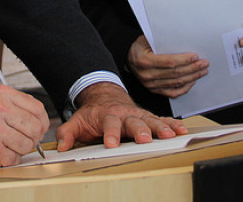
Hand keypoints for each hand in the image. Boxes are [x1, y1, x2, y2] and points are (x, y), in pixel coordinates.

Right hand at [0, 84, 49, 169]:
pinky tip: (0, 152)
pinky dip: (10, 159)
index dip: (42, 121)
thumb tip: (40, 118)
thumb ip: (15, 104)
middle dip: (33, 138)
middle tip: (25, 140)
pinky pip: (15, 158)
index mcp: (2, 94)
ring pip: (28, 144)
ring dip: (21, 149)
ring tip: (9, 145)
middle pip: (36, 127)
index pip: (37, 108)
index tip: (38, 127)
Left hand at [54, 82, 187, 151]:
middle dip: (140, 130)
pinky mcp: (148, 117)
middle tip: (145, 139)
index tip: (111, 144)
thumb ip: (67, 133)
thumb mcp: (77, 121)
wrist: (105, 96)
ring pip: (151, 120)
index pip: (108, 124)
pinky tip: (181, 130)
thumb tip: (61, 146)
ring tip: (170, 135)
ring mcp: (138, 115)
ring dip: (160, 127)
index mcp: (107, 115)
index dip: (110, 134)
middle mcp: (124, 114)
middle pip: (133, 122)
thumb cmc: (93, 113)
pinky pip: (162, 120)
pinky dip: (172, 124)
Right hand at [126, 35, 208, 97]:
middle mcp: (147, 75)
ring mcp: (150, 85)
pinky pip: (172, 93)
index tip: (196, 56)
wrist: (128, 58)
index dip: (184, 60)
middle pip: (175, 74)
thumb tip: (183, 42)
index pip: (169, 62)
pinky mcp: (154, 90)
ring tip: (202, 71)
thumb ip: (162, 42)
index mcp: (145, 61)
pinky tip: (192, 82)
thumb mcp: (147, 39)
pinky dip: (184, 88)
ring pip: (176, 83)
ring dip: (192, 77)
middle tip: (204, 64)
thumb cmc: (140, 47)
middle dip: (192, 68)